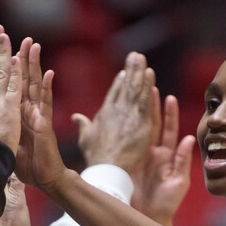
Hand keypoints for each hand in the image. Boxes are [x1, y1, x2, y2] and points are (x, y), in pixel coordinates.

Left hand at [14, 38, 67, 192]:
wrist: (44, 178)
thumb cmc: (28, 163)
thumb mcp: (8, 142)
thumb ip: (0, 126)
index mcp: (17, 113)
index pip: (11, 85)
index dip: (6, 68)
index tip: (0, 49)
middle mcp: (28, 110)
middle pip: (23, 79)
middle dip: (21, 58)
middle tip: (18, 37)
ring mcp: (38, 116)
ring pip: (35, 86)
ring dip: (34, 65)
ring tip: (33, 45)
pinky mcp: (46, 125)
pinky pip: (47, 104)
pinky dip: (47, 89)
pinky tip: (49, 73)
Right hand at [72, 52, 155, 172]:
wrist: (108, 168)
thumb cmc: (96, 159)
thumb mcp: (85, 140)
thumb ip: (83, 126)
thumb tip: (75, 117)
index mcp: (103, 114)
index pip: (113, 95)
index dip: (119, 83)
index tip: (123, 73)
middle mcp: (116, 110)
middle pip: (125, 86)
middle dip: (130, 70)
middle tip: (135, 56)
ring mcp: (129, 114)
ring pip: (135, 89)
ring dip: (139, 72)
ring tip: (142, 58)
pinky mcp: (141, 121)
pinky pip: (145, 99)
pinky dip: (147, 85)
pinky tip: (150, 73)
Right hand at [131, 94, 194, 225]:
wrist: (148, 221)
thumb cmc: (166, 204)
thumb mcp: (178, 183)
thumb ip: (183, 161)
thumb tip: (188, 138)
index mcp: (166, 157)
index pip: (168, 130)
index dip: (169, 113)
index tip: (168, 96)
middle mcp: (151, 154)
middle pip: (151, 125)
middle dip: (150, 105)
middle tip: (148, 85)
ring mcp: (138, 158)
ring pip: (138, 131)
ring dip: (137, 114)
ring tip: (135, 95)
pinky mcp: (127, 165)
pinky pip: (125, 146)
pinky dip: (123, 132)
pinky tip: (121, 118)